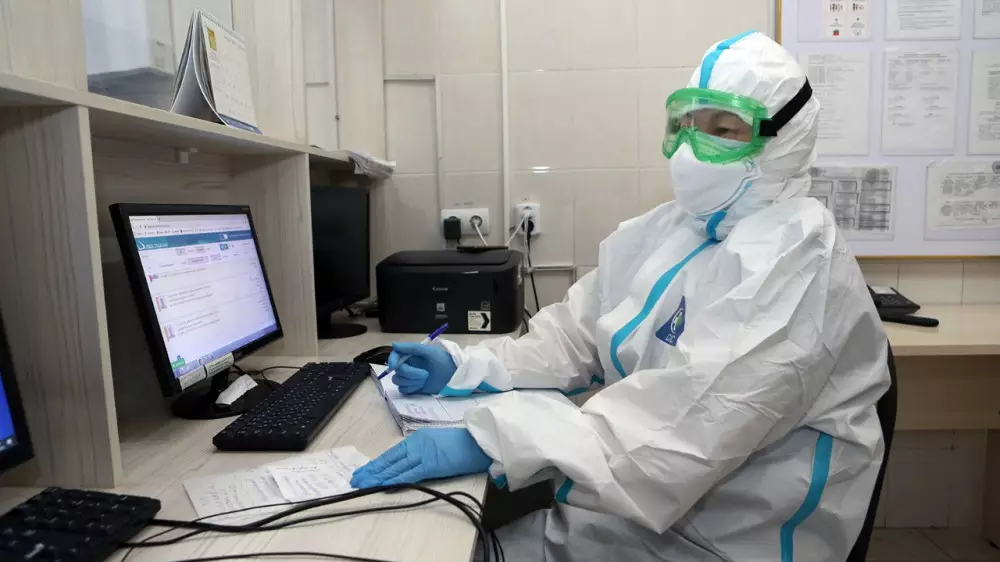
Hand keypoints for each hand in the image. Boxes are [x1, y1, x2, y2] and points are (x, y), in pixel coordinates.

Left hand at [351, 428, 490, 488]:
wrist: (480, 441)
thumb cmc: (463, 443)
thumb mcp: (438, 442)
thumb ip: (424, 451)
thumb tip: (412, 463)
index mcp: (418, 438)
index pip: (393, 453)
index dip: (378, 462)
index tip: (365, 470)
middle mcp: (417, 444)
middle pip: (389, 459)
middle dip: (371, 470)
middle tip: (355, 478)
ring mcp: (423, 454)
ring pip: (395, 467)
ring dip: (377, 476)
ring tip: (362, 483)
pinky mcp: (431, 464)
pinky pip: (409, 474)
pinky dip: (394, 480)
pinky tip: (382, 485)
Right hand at [389, 342, 456, 394]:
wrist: (453, 376)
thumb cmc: (443, 361)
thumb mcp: (428, 351)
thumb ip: (411, 348)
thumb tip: (394, 344)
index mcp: (410, 355)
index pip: (394, 356)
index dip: (392, 360)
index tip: (394, 365)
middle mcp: (408, 365)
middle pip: (397, 371)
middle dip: (410, 373)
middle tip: (425, 374)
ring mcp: (410, 378)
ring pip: (399, 381)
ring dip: (412, 381)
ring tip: (425, 379)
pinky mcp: (412, 388)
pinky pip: (403, 390)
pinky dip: (412, 388)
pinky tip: (421, 386)